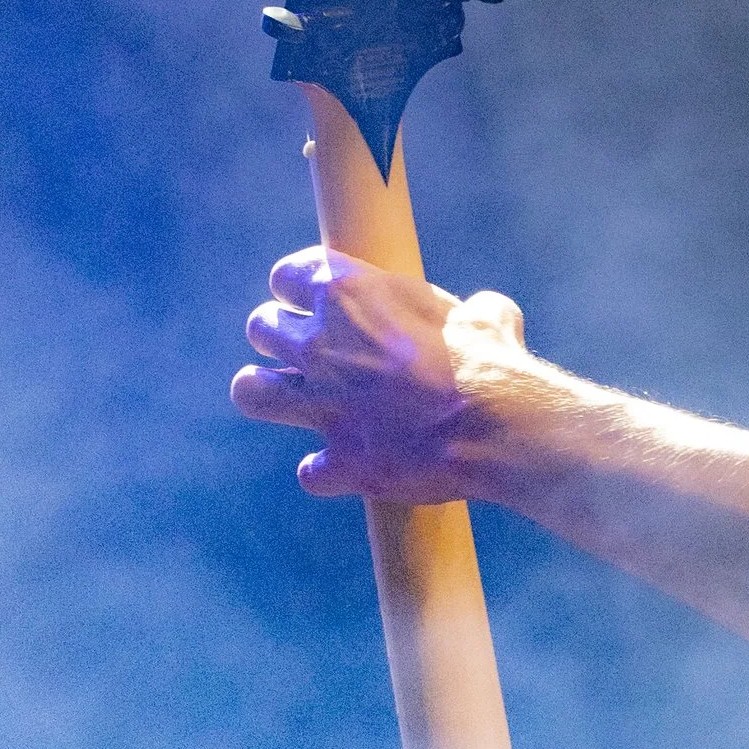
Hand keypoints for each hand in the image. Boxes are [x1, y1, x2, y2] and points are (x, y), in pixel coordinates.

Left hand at [232, 246, 533, 500]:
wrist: (498, 427)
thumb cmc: (490, 361)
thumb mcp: (486, 316)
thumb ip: (472, 310)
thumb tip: (488, 314)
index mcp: (347, 294)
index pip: (286, 277)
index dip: (300, 290)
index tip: (316, 302)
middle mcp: (320, 344)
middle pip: (260, 329)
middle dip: (279, 339)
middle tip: (309, 353)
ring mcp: (322, 405)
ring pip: (251, 392)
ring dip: (267, 394)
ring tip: (290, 400)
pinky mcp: (339, 460)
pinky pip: (309, 470)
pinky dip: (326, 471)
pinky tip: (346, 469)